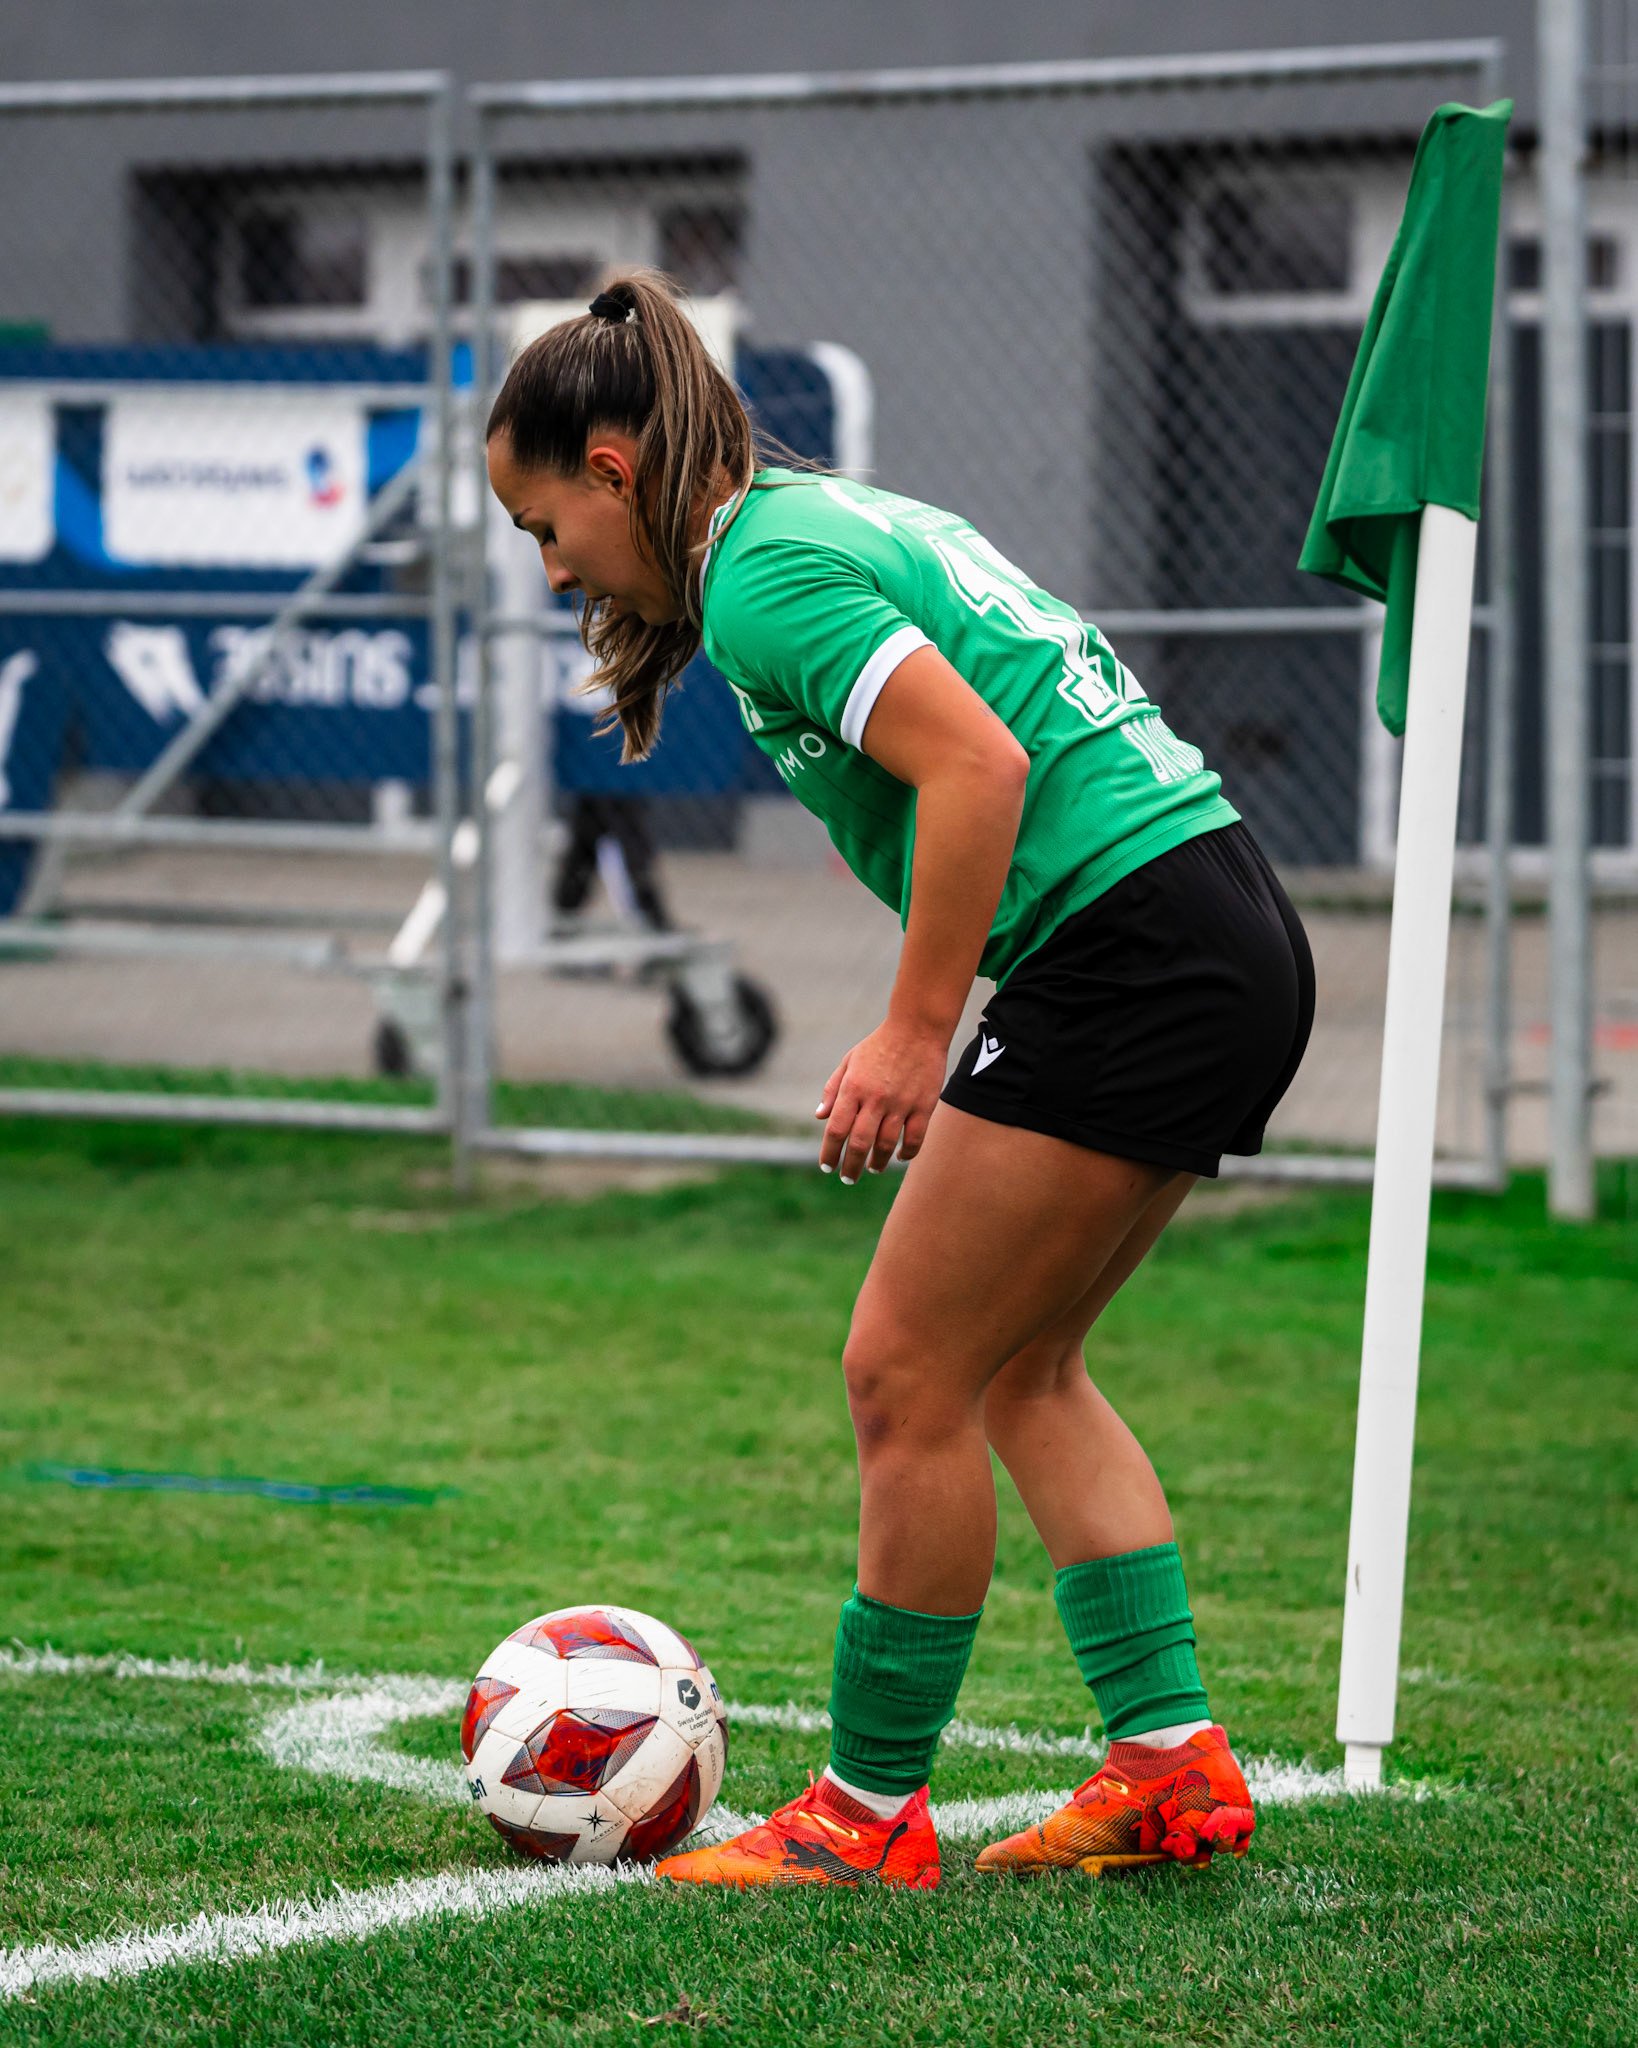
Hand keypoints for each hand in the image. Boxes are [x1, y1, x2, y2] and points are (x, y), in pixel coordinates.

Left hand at [815, 1018, 949, 1182]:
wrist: (917, 1028)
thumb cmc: (879, 1045)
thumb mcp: (849, 1061)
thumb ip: (833, 1089)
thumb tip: (819, 1117)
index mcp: (853, 1087)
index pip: (836, 1129)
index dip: (829, 1152)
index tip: (827, 1166)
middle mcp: (875, 1098)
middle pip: (859, 1143)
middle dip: (851, 1166)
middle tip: (848, 1178)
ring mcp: (901, 1103)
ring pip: (886, 1144)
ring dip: (877, 1162)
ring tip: (872, 1168)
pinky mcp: (924, 1105)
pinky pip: (915, 1138)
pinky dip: (906, 1152)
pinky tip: (898, 1157)